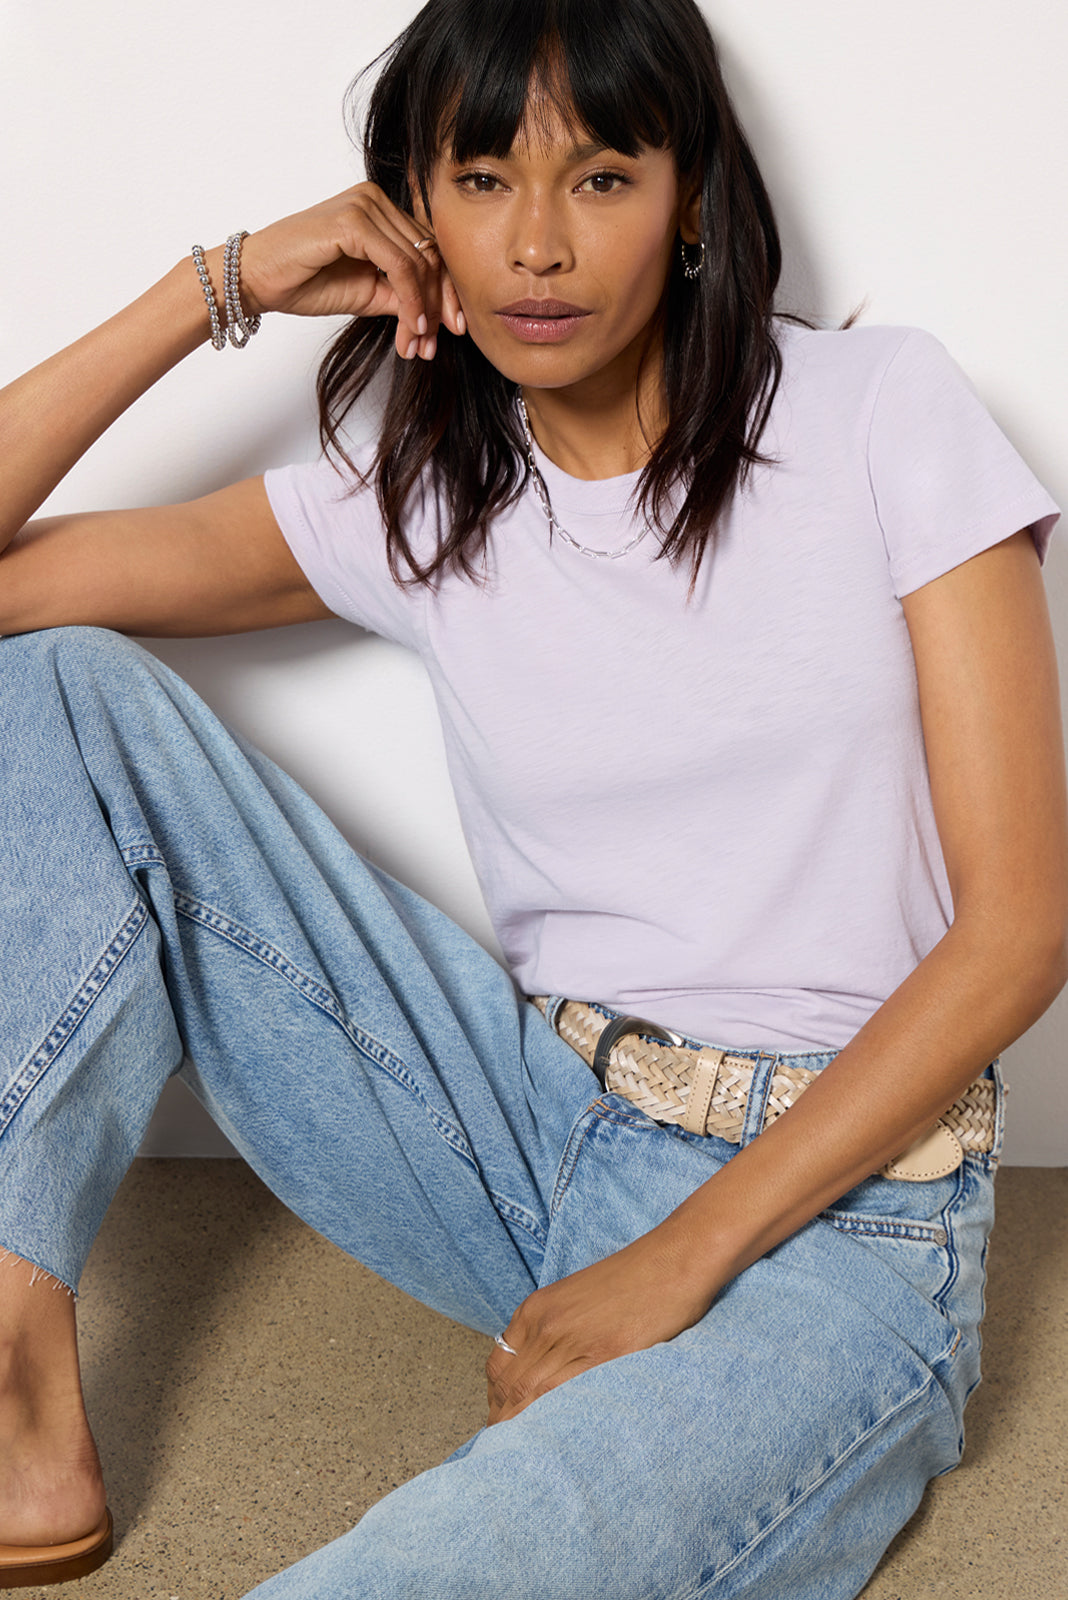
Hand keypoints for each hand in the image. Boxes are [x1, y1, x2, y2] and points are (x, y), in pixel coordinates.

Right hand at [234, 184, 464, 359]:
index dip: (444, 290)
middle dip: (438, 303)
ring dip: (425, 308)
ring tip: (420, 342)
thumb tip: (438, 316)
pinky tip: (412, 326)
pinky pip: (399, 265)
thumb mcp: (366, 294)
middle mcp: (375, 199)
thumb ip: (400, 295)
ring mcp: (365, 205)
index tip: (450, 328)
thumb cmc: (303, 282)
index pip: (427, 247)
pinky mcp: (354, 221)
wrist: (257, 280)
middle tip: (437, 342)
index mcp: (379, 210)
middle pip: (429, 253)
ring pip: (418, 261)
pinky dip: (411, 299)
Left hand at [485, 1223, 717, 1425]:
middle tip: (511, 1448)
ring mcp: (575, 1339)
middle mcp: (547, 1323)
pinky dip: (558, 1420)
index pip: (497, 1366)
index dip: (496, 1401)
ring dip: (525, 1427)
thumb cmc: (633, 1279)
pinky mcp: (607, 1354)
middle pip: (509, 1385)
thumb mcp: (577, 1298)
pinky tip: (560, 1439)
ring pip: (532, 1393)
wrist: (673, 1260)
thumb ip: (554, 1330)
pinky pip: (569, 1395)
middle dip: (505, 1421)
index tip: (504, 1422)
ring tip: (529, 1454)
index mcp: (537, 1308)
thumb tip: (541, 1372)